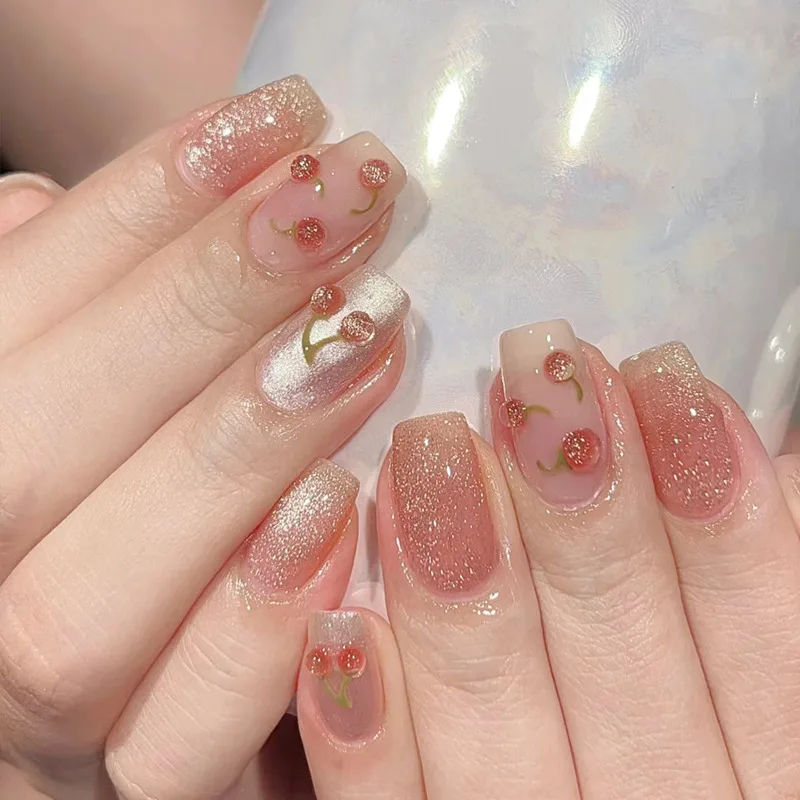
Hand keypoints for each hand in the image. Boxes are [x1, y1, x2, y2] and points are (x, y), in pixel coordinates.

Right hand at [0, 75, 409, 798]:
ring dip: (227, 452)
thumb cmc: (115, 514)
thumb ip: (55, 325)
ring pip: (74, 605)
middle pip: (24, 445)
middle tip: (347, 199)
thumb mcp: (82, 403)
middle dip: (195, 303)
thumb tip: (26, 206)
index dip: (134, 207)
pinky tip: (344, 507)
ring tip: (373, 330)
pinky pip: (169, 743)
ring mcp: (25, 717)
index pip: (3, 316)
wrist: (128, 680)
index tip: (277, 122)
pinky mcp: (124, 792)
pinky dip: (249, 630)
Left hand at [296, 323, 799, 799]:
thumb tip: (745, 447)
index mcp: (774, 772)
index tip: (656, 375)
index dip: (717, 512)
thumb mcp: (749, 679)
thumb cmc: (691, 730)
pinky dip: (368, 738)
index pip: (767, 642)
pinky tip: (338, 627)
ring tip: (429, 447)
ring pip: (497, 731)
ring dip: (458, 590)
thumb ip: (752, 591)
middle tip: (530, 375)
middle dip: (575, 510)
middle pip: (620, 662)